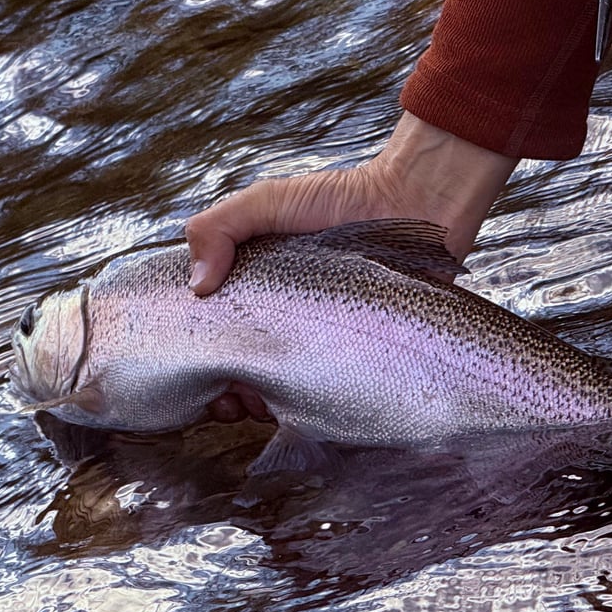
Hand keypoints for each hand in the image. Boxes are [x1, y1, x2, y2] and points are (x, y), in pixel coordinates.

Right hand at [187, 112, 517, 422]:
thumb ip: (219, 228)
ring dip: (261, 407)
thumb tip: (197, 286)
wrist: (414, 206)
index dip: (200, 361)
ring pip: (277, 394)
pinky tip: (301, 408)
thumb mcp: (268, 202)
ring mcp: (317, 345)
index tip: (201, 377)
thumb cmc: (342, 201)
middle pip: (239, 373)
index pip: (213, 338)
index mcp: (255, 292)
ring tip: (264, 403)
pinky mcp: (352, 360)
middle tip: (231, 395)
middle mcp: (283, 324)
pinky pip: (325, 397)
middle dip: (225, 393)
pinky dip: (307, 410)